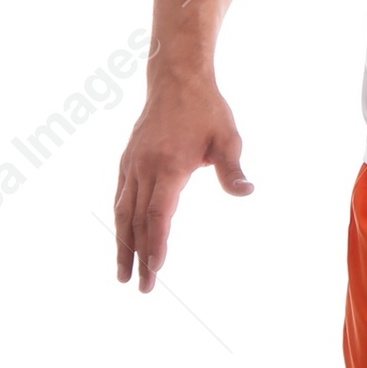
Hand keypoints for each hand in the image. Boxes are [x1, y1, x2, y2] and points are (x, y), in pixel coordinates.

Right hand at [114, 66, 252, 291]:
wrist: (176, 79)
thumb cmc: (206, 109)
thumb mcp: (228, 137)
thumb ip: (233, 169)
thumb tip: (247, 192)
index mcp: (168, 165)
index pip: (159, 214)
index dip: (156, 243)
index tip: (156, 268)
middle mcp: (144, 168)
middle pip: (137, 221)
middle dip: (139, 256)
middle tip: (142, 288)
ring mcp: (132, 165)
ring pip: (122, 212)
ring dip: (123, 245)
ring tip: (123, 274)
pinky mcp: (128, 161)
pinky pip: (120, 197)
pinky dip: (120, 222)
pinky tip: (122, 239)